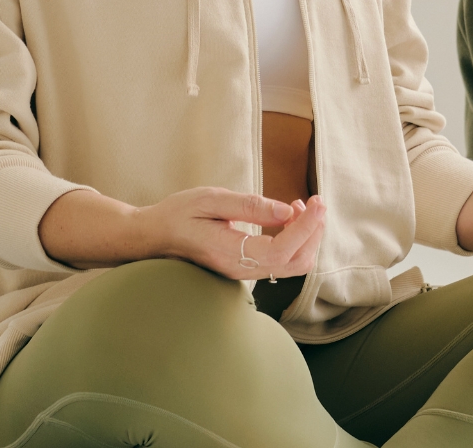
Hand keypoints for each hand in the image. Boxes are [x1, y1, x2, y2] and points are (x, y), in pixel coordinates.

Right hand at [137, 187, 325, 281]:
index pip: (281, 250)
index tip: (318, 202)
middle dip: (314, 232)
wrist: (154, 237)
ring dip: (307, 236)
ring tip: (303, 207)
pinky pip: (281, 261)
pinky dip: (295, 240)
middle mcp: (241, 270)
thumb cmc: (178, 214)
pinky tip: (289, 218)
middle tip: (316, 201)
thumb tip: (287, 211)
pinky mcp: (247, 268)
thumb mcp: (210, 199)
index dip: (306, 228)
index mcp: (230, 253)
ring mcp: (244, 273)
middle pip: (295, 262)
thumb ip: (249, 206)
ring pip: (292, 264)